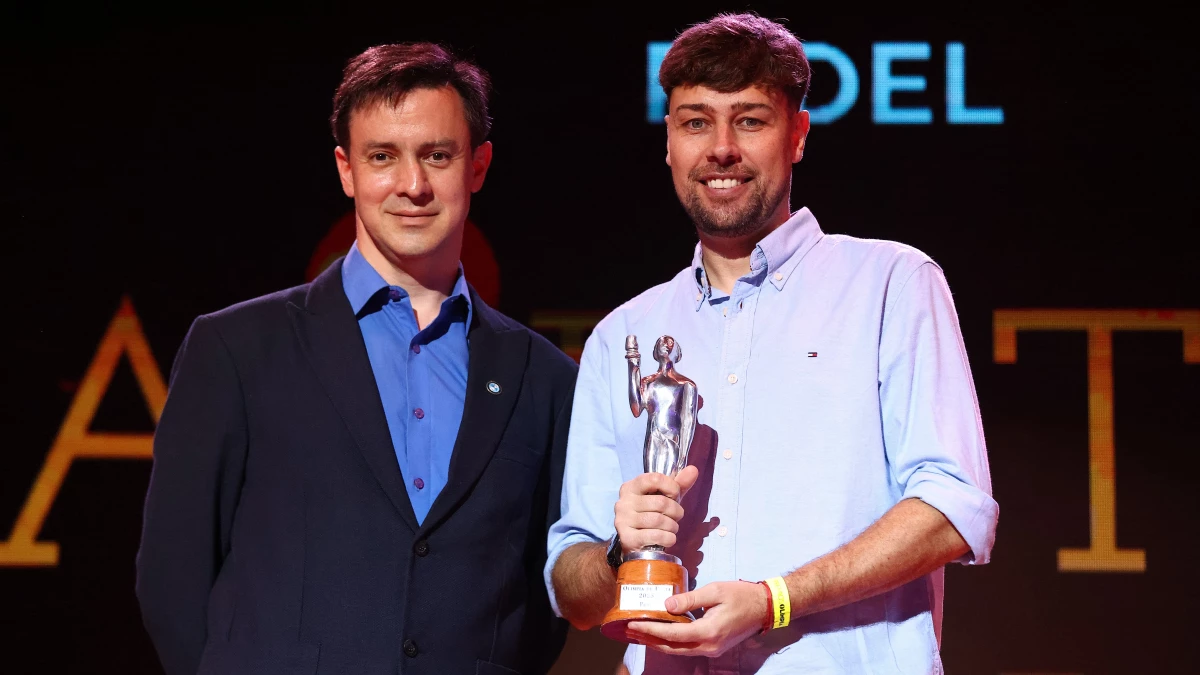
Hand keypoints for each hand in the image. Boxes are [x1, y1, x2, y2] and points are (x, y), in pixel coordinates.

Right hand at [613, 466, 699, 552]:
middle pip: (661, 502)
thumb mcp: (663, 497)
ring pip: (659, 520)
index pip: (655, 479)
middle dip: (676, 511)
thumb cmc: (650, 514)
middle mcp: (623, 502)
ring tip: (672, 528)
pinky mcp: (627, 538)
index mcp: (631, 487)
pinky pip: (656, 536)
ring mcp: (623, 520)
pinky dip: (668, 538)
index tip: (675, 495)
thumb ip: (677, 484)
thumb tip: (693, 469)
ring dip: (672, 526)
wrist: (631, 542)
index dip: (672, 487)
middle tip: (677, 516)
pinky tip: (668, 538)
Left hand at [625, 581, 766, 656]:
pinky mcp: (713, 647)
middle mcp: (709, 646)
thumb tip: (666, 605)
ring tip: (639, 633)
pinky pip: (687, 647)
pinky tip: (660, 633)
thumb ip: (690, 599)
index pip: (672, 634)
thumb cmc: (741, 595)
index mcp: (709, 631)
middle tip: (628, 631)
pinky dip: (671, 642)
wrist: (764, 607)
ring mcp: (712, 649)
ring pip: (679, 650)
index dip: (651, 629)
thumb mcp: (715, 590)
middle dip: (649, 640)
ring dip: (658, 642)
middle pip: (672, 647)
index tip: (633, 623)